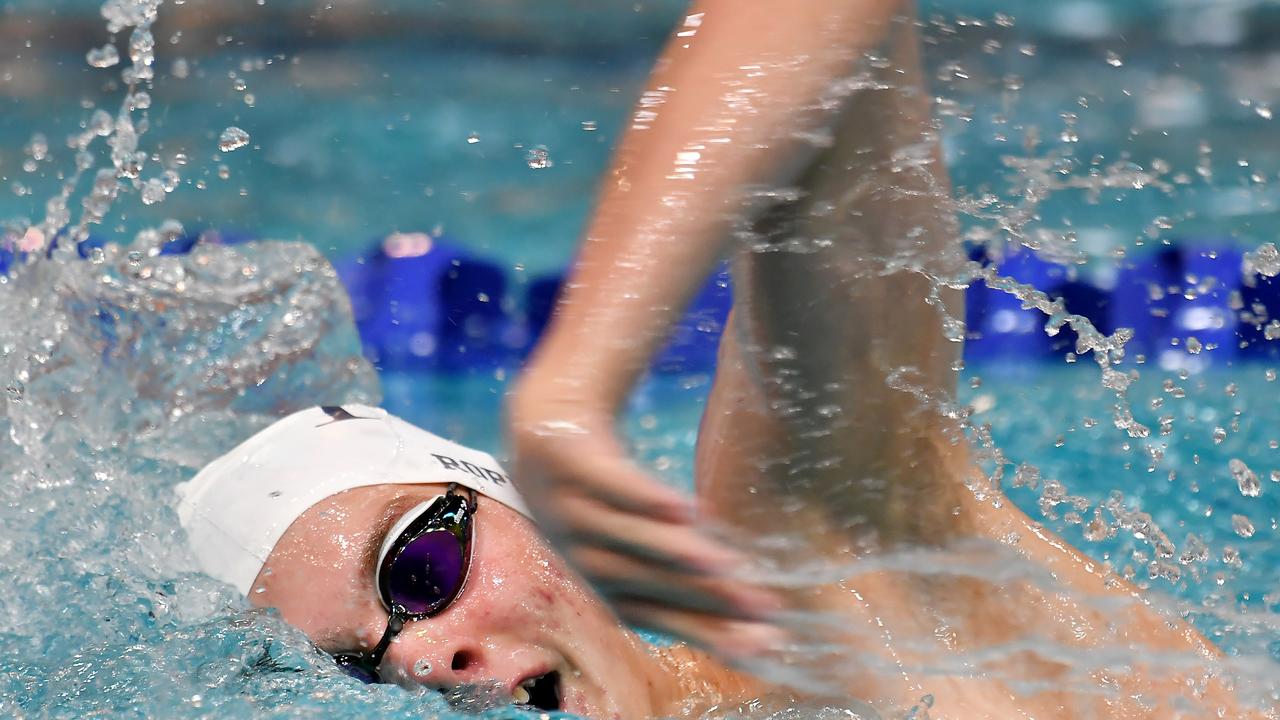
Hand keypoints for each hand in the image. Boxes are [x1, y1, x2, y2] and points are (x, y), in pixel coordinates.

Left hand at [506, 381, 784, 659]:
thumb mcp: (639, 530)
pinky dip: (643, 497)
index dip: (702, 630)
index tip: (760, 644)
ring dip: (672, 552)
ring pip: (621, 536)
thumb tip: (753, 600)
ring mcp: (567, 506)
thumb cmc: (603, 494)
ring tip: (725, 566)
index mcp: (597, 578)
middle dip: (701, 597)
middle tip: (760, 607)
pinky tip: (686, 508)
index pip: (651, 614)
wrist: (543, 424)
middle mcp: (578, 551)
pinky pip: (606, 482)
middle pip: (641, 580)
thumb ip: (684, 562)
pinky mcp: (567, 459)